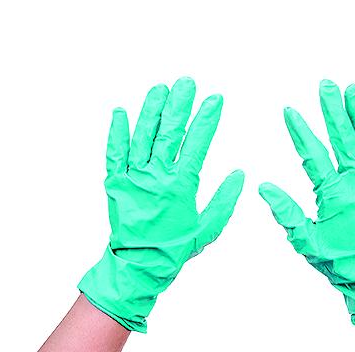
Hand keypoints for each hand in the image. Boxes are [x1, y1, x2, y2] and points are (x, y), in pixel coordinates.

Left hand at [79, 77, 243, 331]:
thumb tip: (239, 174)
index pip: (197, 143)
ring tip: (160, 89)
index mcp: (181, 185)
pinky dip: (116, 133)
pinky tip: (120, 113)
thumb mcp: (208, 229)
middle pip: (169, 132)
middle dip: (180, 105)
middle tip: (187, 83)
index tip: (215, 100)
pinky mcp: (115, 183)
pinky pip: (114, 153)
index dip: (207, 119)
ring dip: (151, 110)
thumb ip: (224, 200)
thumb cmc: (175, 250)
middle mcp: (157, 176)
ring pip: (142, 136)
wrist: (139, 266)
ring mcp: (134, 177)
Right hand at [259, 80, 354, 325]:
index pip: (313, 155)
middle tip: (326, 86)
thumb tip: (264, 188)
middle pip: (344, 140)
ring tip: (354, 90)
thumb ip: (285, 212)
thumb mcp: (305, 241)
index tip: (290, 111)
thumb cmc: (339, 261)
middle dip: (333, 111)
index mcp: (334, 195)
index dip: (300, 131)